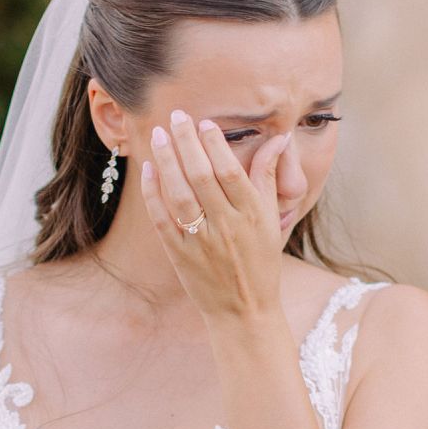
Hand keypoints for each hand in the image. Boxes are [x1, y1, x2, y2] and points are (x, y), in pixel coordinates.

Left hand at [140, 108, 290, 323]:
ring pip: (180, 195)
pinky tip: (148, 171)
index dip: (216, 145)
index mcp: (252, 216)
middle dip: (187, 143)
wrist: (244, 312)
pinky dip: (154, 195)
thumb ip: (268, 177)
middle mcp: (227, 228)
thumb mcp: (271, 220)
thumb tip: (279, 138)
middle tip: (176, 116)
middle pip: (202, 177)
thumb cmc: (260, 263)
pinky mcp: (181, 257)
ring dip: (168, 163)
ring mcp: (202, 243)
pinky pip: (163, 221)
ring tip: (159, 135)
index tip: (204, 123)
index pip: (231, 172)